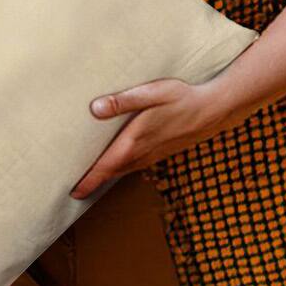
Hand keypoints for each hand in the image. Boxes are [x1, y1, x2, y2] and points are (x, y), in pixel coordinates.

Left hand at [70, 78, 226, 200]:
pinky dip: (120, 171)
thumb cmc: (182, 98)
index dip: (88, 181)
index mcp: (134, 141)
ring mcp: (151, 155)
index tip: (73, 193)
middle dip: (92, 183)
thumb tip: (95, 108)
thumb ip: (123, 100)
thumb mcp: (152, 93)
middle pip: (111, 174)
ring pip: (122, 172)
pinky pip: (133, 167)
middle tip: (74, 191)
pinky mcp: (158, 152)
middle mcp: (141, 153)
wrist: (212, 110)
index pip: (105, 167)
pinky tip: (116, 166)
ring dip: (106, 178)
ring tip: (89, 181)